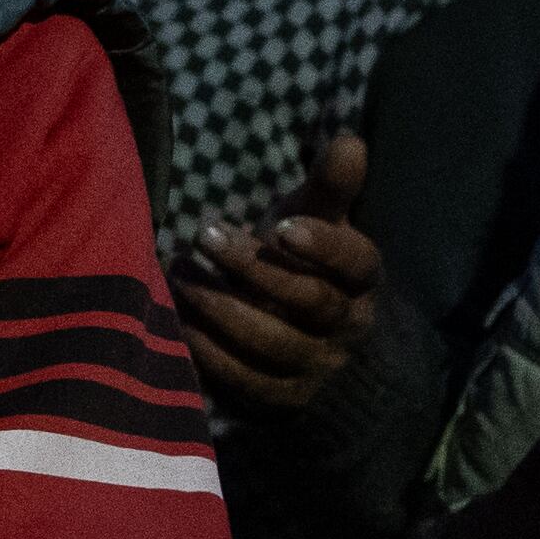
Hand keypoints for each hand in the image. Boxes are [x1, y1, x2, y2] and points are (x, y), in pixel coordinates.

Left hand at [175, 130, 381, 415]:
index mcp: (361, 280)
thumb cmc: (304, 267)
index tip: (281, 227)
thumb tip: (351, 140)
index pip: (356, 263)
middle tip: (204, 234)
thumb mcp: (317, 224)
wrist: (311, 345)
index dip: (323, 247)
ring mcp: (315, 366)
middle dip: (253, 269)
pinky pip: (246, 380)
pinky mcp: (281, 398)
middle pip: (308, 302)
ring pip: (272, 343)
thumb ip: (330, 187)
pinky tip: (178, 318)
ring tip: (180, 275)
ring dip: (222, 309)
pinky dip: (209, 351)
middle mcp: (346, 326)